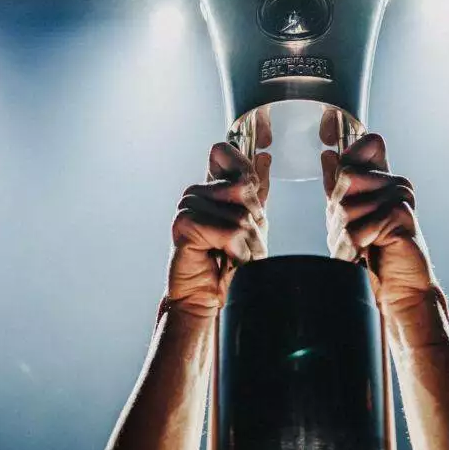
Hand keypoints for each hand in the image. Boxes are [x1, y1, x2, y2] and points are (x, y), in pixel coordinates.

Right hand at [167, 142, 270, 315]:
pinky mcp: (183, 224)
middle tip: (244, 245)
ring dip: (248, 243)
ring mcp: (187, 205)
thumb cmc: (229, 262)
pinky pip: (227, 232)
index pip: (223, 151)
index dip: (243, 164)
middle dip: (255, 223)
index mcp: (211, 186)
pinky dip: (236, 252)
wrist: (206, 298)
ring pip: (239, 214)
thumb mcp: (253, 223)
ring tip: (235, 257)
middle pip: (244, 188)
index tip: (252, 190)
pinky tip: (226, 263)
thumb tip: (264, 156)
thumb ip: (257, 191)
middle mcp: (196, 191)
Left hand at [322, 131, 438, 312]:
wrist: (397, 287)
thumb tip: (328, 154)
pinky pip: (362, 224)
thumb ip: (338, 186)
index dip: (352, 149)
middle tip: (352, 234)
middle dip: (339, 212)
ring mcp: (401, 197)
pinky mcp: (402, 215)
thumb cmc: (371, 252)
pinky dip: (357, 243)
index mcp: (381, 178)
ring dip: (346, 233)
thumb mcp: (346, 217)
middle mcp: (395, 183)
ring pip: (349, 204)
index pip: (368, 145)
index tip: (335, 140)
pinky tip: (368, 251)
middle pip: (347, 177)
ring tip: (361, 245)